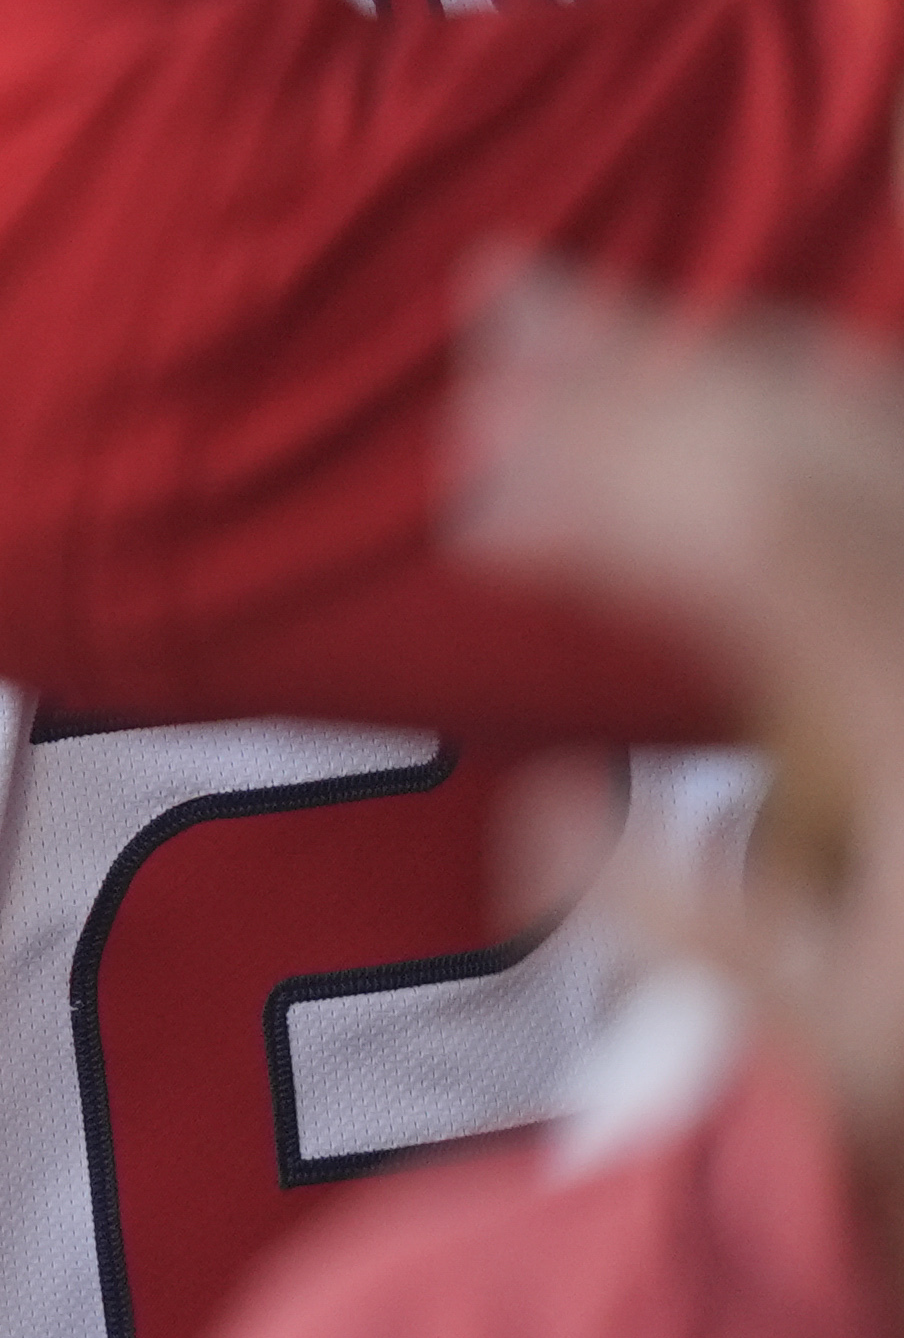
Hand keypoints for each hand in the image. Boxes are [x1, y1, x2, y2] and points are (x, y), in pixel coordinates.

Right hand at [457, 275, 903, 1195]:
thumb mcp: (839, 1030)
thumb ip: (680, 925)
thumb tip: (534, 805)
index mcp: (890, 702)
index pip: (740, 540)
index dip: (597, 495)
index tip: (476, 505)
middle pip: (777, 437)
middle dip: (621, 368)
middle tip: (490, 317)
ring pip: (830, 411)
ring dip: (686, 353)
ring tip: (558, 307)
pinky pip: (875, 436)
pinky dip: (787, 376)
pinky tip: (711, 362)